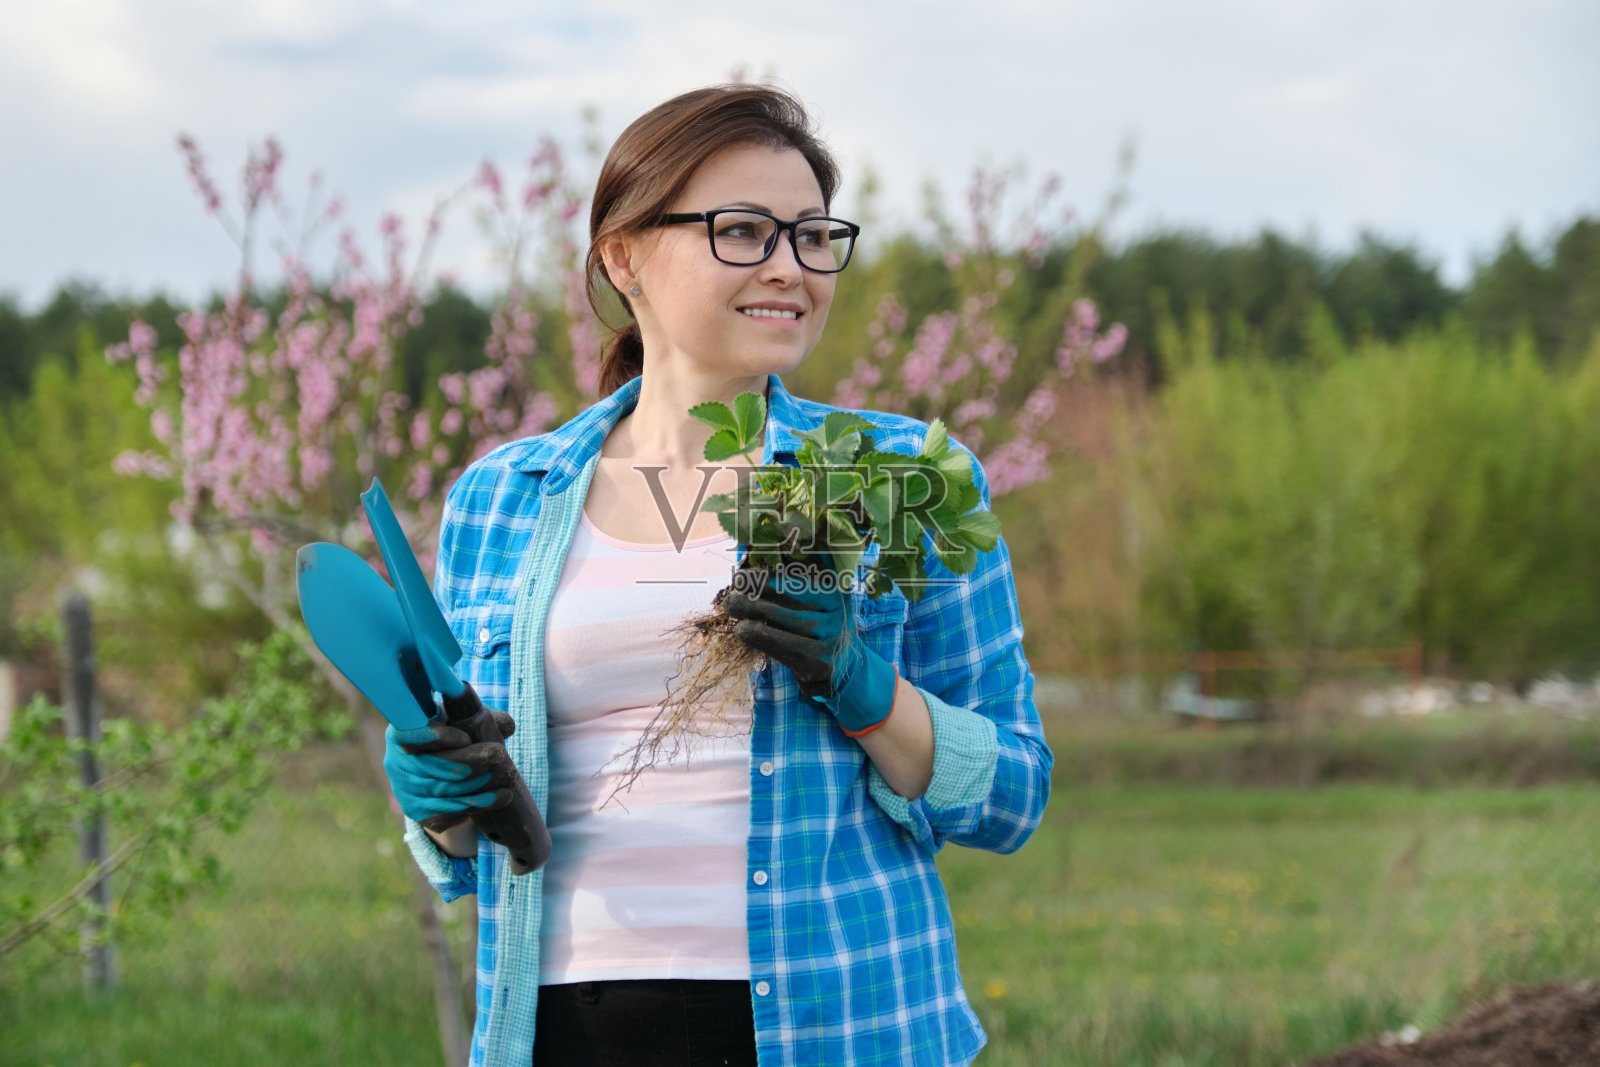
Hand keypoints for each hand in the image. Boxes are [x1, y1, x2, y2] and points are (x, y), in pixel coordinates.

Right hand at [382, 711, 519, 831]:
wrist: (441, 769)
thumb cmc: (452, 733)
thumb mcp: (463, 720)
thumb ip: (482, 716)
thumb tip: (506, 724)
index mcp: (400, 732)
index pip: (410, 734)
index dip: (436, 737)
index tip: (465, 738)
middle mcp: (395, 762)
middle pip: (431, 765)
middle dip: (468, 761)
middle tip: (498, 754)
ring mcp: (403, 790)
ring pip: (441, 791)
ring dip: (476, 786)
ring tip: (506, 779)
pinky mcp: (416, 812)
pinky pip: (445, 812)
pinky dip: (474, 806)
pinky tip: (498, 798)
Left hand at [723, 563, 898, 736]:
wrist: (842, 670)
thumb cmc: (816, 630)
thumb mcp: (815, 602)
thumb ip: (792, 584)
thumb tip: (749, 569)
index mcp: (836, 589)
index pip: (802, 576)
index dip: (771, 574)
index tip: (743, 574)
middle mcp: (840, 610)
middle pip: (797, 595)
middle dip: (761, 588)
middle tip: (734, 587)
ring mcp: (833, 637)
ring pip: (793, 620)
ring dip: (757, 611)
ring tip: (732, 605)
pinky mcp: (823, 662)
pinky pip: (789, 647)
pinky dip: (763, 637)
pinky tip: (743, 629)